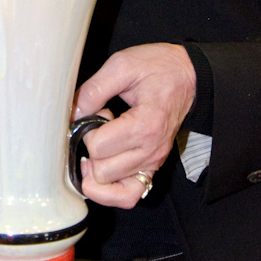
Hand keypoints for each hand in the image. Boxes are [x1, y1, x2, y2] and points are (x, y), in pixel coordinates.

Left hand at [73, 44, 195, 208]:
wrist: (188, 75)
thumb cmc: (158, 67)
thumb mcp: (122, 65)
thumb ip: (94, 89)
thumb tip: (72, 113)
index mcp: (146, 125)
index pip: (99, 147)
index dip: (87, 128)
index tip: (99, 110)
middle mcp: (152, 150)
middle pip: (102, 173)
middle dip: (91, 150)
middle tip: (100, 127)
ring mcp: (153, 162)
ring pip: (112, 191)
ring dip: (98, 170)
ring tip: (102, 145)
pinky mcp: (151, 167)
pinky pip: (129, 196)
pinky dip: (110, 191)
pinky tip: (103, 167)